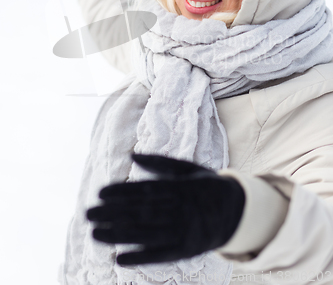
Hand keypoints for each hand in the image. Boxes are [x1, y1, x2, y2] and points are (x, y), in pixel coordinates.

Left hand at [86, 154, 244, 264]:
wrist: (237, 211)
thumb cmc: (204, 185)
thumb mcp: (186, 169)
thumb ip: (159, 162)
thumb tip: (132, 155)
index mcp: (179, 187)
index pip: (145, 190)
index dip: (122, 192)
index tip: (100, 193)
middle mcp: (180, 209)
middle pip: (141, 212)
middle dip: (113, 213)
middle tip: (87, 213)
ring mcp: (183, 230)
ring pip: (147, 234)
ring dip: (119, 235)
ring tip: (95, 234)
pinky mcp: (187, 250)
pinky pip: (162, 255)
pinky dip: (141, 257)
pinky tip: (120, 259)